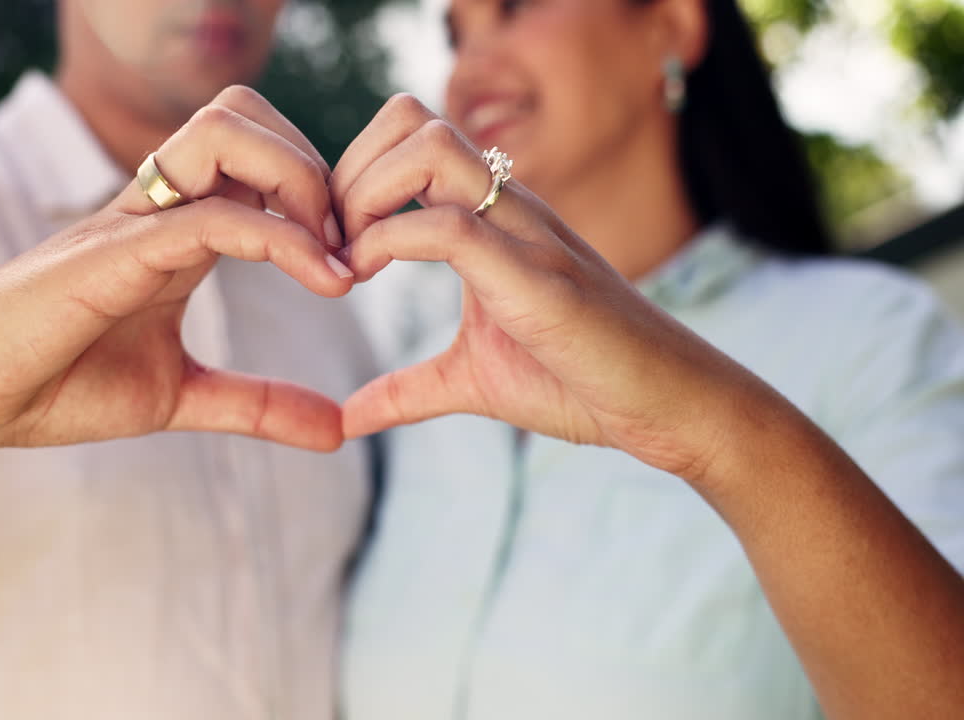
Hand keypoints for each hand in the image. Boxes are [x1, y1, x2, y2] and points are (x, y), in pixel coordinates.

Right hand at [0, 86, 352, 453]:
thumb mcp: (179, 398)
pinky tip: (323, 283)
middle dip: (315, 164)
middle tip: (348, 244)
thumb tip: (338, 430)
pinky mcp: (110, 255)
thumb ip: (258, 405)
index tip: (358, 262)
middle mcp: (156, 207)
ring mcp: (131, 221)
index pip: (255, 157)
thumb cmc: (51, 384)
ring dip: (299, 179)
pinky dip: (281, 240)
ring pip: (226, 132)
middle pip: (244, 112)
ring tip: (333, 257)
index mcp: (174, 229)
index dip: (320, 191)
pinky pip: (209, 216)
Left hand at [333, 95, 758, 477]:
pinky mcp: (535, 276)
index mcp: (492, 218)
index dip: (353, 175)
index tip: (331, 245)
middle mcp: (507, 208)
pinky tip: (365, 281)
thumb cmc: (582, 384)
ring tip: (349, 259)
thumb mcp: (472, 384)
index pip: (410, 137)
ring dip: (366, 194)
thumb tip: (348, 417)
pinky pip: (448, 226)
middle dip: (349, 170)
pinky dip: (388, 244)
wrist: (669, 408)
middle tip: (331, 242)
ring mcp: (523, 234)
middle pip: (411, 118)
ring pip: (429, 148)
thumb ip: (408, 391)